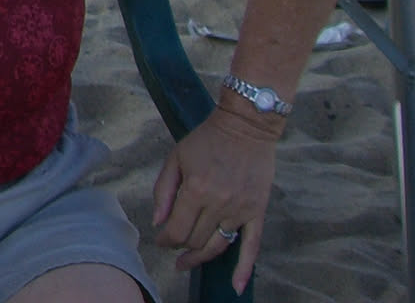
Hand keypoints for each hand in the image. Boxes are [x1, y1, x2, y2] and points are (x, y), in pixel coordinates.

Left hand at [151, 107, 279, 293]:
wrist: (246, 128)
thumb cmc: (207, 140)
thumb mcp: (176, 158)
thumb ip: (163, 190)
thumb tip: (158, 222)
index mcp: (196, 189)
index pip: (177, 229)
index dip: (166, 239)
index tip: (160, 238)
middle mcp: (219, 203)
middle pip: (196, 240)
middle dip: (180, 245)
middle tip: (173, 243)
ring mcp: (240, 210)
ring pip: (217, 246)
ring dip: (200, 257)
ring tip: (186, 262)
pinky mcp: (257, 212)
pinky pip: (252, 246)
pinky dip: (244, 269)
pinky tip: (236, 286)